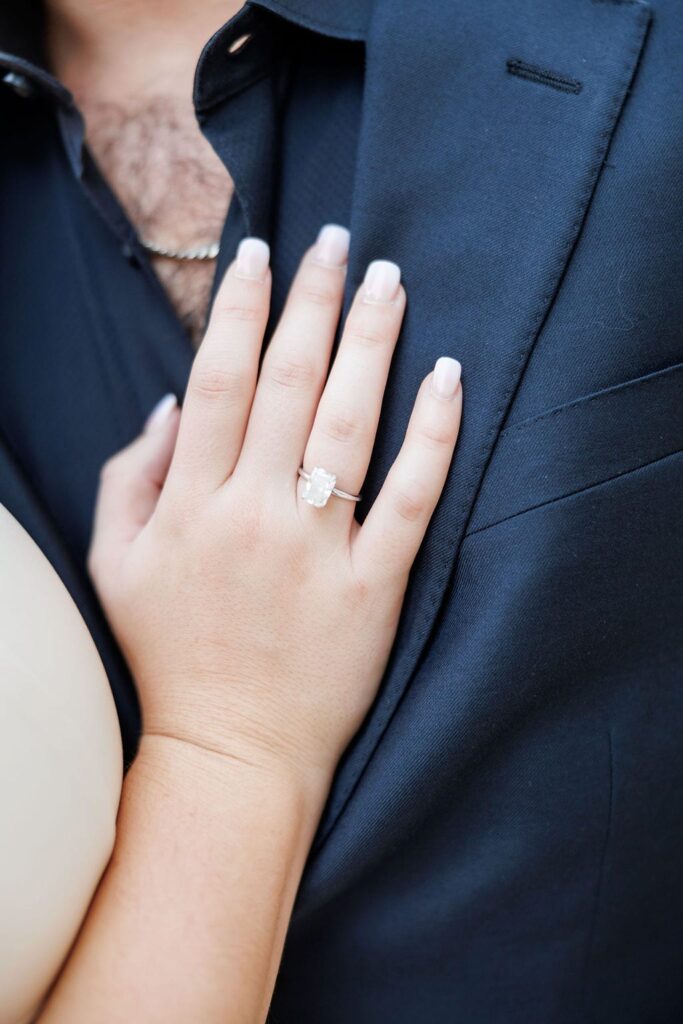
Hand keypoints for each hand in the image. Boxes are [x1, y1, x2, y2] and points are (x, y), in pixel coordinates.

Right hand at [88, 226, 461, 788]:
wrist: (231, 751)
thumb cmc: (170, 654)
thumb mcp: (115, 565)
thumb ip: (129, 477)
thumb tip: (169, 406)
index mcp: (191, 503)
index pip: (217, 381)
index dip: (239, 308)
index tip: (261, 253)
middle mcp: (253, 514)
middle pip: (288, 384)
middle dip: (313, 301)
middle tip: (338, 241)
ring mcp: (317, 550)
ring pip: (349, 424)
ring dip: (372, 343)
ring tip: (391, 281)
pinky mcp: (373, 588)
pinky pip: (410, 499)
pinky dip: (432, 435)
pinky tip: (447, 377)